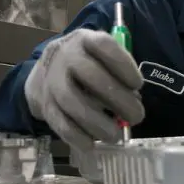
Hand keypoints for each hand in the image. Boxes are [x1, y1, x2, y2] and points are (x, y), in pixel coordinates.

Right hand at [24, 29, 144, 150]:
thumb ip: (118, 71)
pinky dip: (76, 136)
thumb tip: (134, 99)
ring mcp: (52, 79)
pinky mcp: (44, 103)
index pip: (104, 46)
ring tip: (117, 136)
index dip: (123, 65)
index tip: (138, 84)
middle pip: (91, 75)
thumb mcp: (100, 55)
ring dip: (97, 122)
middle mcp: (66, 56)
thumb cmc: (86, 61)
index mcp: (85, 39)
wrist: (47, 68)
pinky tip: (91, 144)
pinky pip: (58, 121)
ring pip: (71, 101)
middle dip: (118, 99)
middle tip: (137, 116)